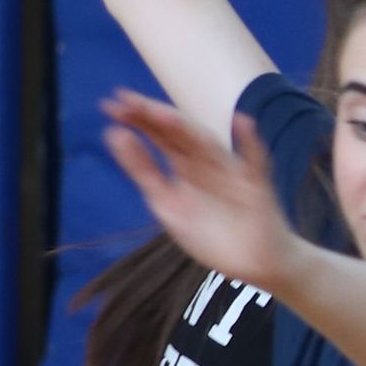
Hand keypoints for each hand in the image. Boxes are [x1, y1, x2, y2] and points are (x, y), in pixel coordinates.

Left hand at [100, 92, 295, 293]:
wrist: (253, 263)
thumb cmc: (212, 233)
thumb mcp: (167, 203)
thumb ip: (143, 171)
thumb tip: (114, 134)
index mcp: (184, 165)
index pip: (159, 135)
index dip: (137, 120)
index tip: (110, 106)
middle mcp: (206, 161)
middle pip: (179, 134)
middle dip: (154, 118)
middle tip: (126, 102)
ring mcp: (231, 171)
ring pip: (208, 145)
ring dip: (187, 130)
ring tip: (162, 116)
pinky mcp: (256, 187)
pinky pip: (255, 162)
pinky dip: (250, 143)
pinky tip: (244, 124)